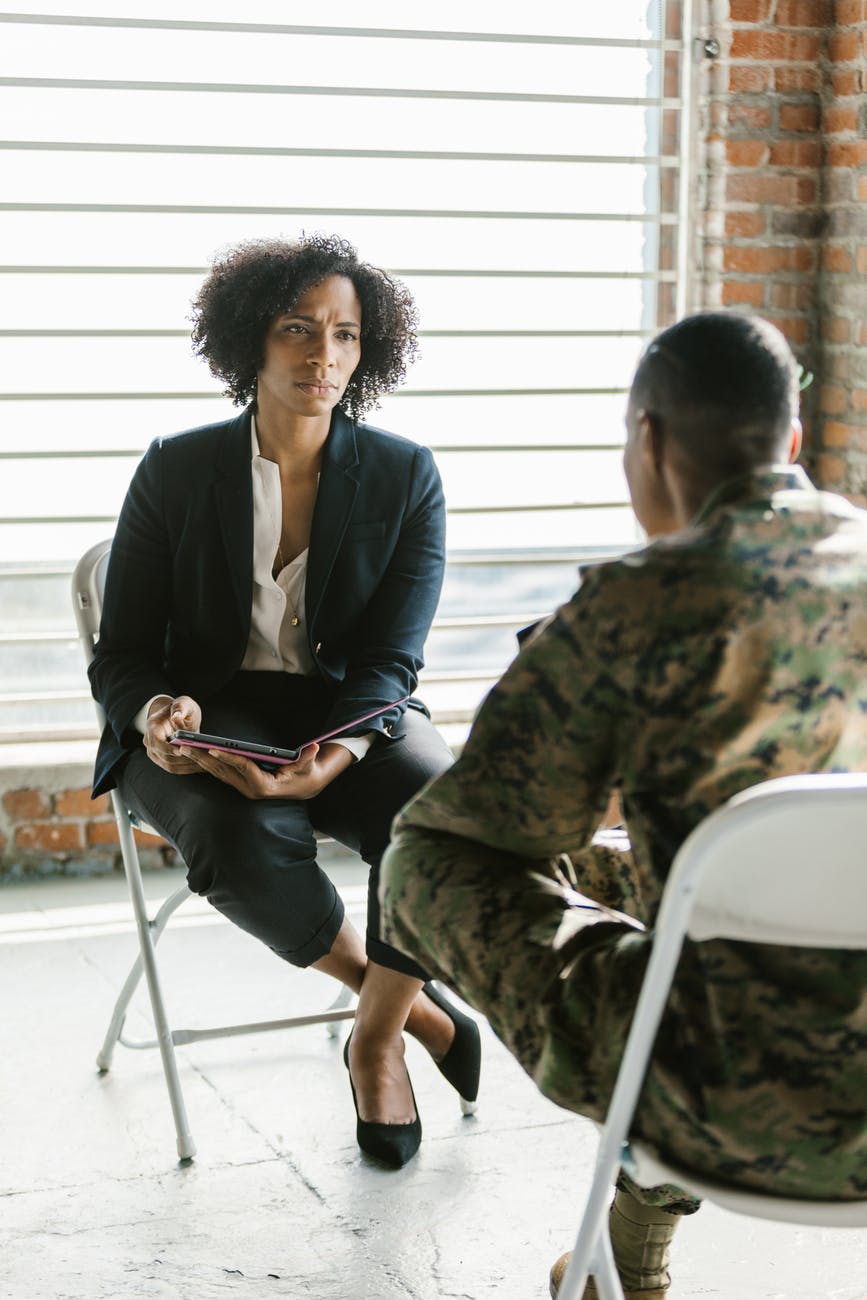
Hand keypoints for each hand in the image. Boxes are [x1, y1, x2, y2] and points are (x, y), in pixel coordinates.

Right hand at [144, 694, 202, 774]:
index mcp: (152, 727)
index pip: (156, 742)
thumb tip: (176, 715)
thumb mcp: (183, 703)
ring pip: (170, 766)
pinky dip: (188, 769)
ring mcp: (155, 753)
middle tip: (200, 758)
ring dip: (188, 767)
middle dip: (183, 759)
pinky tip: (201, 766)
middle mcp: (150, 742)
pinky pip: (175, 768)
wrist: (176, 716)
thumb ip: (180, 707)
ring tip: (204, 764)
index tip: (182, 749)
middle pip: (164, 757)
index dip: (168, 748)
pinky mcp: (164, 760)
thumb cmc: (181, 709)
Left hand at [174, 740, 354, 799]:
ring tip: (182, 748)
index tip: (211, 748)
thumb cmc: (306, 774)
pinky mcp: (240, 784)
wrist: (304, 787)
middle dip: (202, 758)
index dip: (227, 757)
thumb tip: (314, 747)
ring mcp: (243, 788)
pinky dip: (206, 763)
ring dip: (198, 760)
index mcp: (264, 786)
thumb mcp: (308, 765)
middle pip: (222, 771)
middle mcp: (250, 789)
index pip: (242, 768)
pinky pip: (219, 773)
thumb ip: (309, 757)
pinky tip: (193, 754)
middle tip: (184, 747)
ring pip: (217, 773)